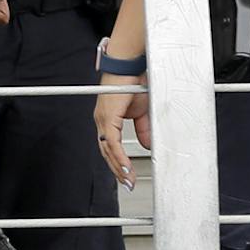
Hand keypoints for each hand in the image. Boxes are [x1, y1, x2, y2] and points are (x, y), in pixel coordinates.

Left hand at [93, 74, 149, 190]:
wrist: (130, 66)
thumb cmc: (133, 82)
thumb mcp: (142, 112)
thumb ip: (143, 130)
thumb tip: (147, 145)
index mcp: (107, 120)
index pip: (110, 146)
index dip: (117, 162)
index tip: (126, 175)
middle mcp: (102, 121)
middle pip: (107, 152)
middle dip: (117, 170)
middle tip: (127, 183)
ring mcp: (103, 119)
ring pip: (108, 150)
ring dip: (119, 167)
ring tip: (128, 180)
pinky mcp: (108, 117)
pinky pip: (112, 142)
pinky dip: (119, 156)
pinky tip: (125, 166)